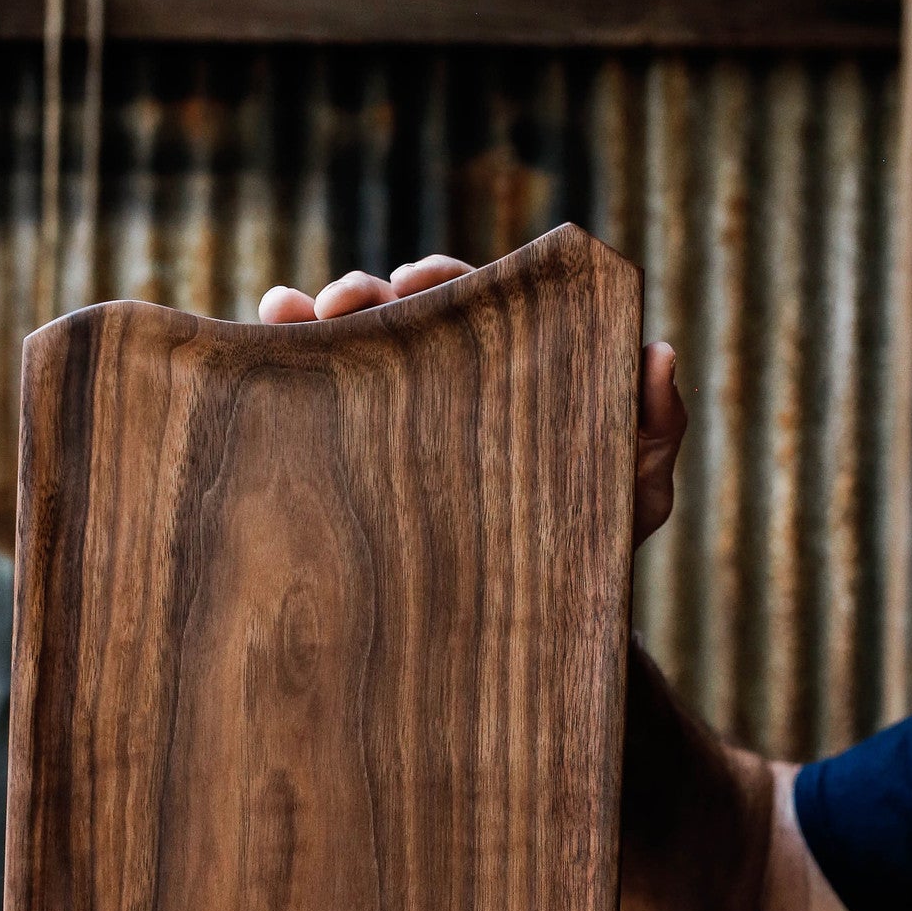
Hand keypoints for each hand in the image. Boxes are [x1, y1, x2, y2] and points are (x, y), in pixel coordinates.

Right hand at [260, 254, 686, 546]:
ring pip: (350, 358)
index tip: (416, 277)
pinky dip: (281, 374)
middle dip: (364, 297)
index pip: (475, 301)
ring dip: (310, 326)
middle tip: (344, 302)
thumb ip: (656, 427)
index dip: (444, 279)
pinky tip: (253, 350)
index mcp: (510, 366)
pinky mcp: (359, 471)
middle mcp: (449, 383)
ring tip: (285, 315)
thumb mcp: (635, 493)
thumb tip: (658, 353)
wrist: (535, 633)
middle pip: (400, 318)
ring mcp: (398, 425)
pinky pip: (316, 413)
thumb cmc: (594, 554)